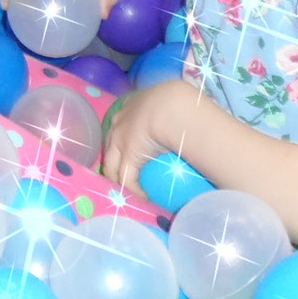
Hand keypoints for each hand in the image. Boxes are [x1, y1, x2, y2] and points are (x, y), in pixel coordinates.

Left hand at [100, 78, 197, 193]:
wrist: (172, 108)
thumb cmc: (177, 101)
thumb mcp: (170, 100)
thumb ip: (172, 109)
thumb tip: (189, 119)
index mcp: (130, 106)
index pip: (118, 122)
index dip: (118, 137)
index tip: (123, 148)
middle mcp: (119, 122)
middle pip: (109, 145)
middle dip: (110, 159)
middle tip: (117, 174)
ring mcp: (119, 140)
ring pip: (111, 165)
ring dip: (116, 179)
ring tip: (125, 192)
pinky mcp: (127, 158)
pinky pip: (127, 180)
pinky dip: (134, 191)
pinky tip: (143, 198)